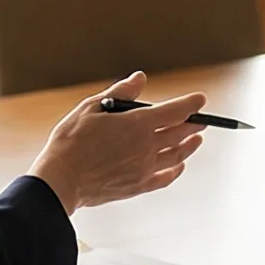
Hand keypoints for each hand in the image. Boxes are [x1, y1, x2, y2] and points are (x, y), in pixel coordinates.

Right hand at [26, 72, 207, 212]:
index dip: (191, 103)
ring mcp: (144, 168)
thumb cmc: (71, 141)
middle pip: (180, 133)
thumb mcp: (91, 107)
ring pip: (177, 156)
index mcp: (138, 124)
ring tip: (197, 140)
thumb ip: (121, 92)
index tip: (200, 99)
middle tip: (203, 119)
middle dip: (194, 124)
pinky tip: (179, 167)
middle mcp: (147, 147)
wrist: (62, 180)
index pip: (175, 111)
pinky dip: (176, 171)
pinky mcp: (138, 186)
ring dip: (189, 146)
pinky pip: (165, 178)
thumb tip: (140, 78)